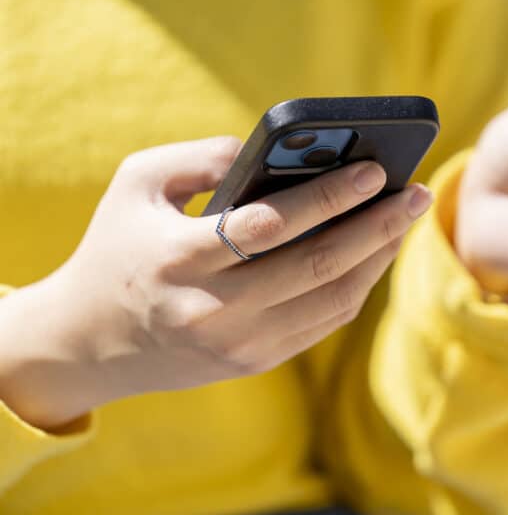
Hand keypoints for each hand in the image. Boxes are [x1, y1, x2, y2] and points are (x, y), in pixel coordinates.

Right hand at [0, 137, 432, 429]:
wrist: (87, 341)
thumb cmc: (116, 246)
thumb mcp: (137, 183)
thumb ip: (201, 156)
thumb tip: (274, 152)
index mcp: (178, 257)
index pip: (271, 225)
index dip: (330, 196)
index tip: (375, 168)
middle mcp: (211, 308)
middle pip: (318, 265)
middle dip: (377, 226)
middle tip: (414, 192)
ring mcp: (237, 342)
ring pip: (332, 300)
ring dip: (377, 257)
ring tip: (404, 220)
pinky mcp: (252, 361)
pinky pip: (322, 323)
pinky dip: (357, 287)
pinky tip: (374, 254)